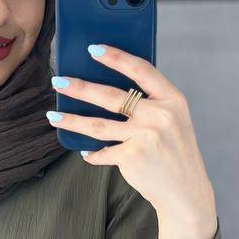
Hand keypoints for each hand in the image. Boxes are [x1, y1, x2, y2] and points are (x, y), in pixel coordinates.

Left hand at [49, 44, 216, 223]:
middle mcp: (160, 114)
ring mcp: (146, 136)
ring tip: (52, 116)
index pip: (141, 69)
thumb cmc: (173, 151)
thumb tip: (106, 89)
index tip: (93, 48)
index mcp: (172, 99)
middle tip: (58, 81)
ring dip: (71, 120)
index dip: (116, 57)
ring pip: (98, 125)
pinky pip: (103, 152)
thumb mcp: (173, 120)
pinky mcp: (133, 157)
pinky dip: (93, 154)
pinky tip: (86, 153)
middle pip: (112, 96)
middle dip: (80, 88)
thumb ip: (150, 103)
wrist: (185, 190)